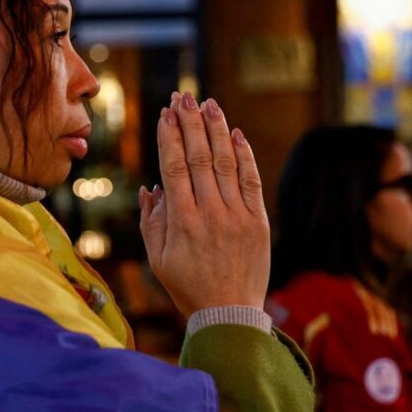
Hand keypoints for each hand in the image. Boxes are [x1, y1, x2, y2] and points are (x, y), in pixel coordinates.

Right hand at [138, 92, 269, 317]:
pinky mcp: (258, 222)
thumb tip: (152, 188)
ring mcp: (237, 216)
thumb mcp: (159, 259)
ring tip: (208, 104)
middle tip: (184, 97)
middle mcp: (210, 214)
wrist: (230, 314)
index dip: (169, 137)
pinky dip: (244, 155)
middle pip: (199, 157)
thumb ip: (153, 222)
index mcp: (182, 222)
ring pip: (226, 163)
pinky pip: (251, 181)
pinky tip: (235, 133)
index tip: (165, 113)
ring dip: (216, 130)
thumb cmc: (188, 287)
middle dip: (190, 123)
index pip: (174, 167)